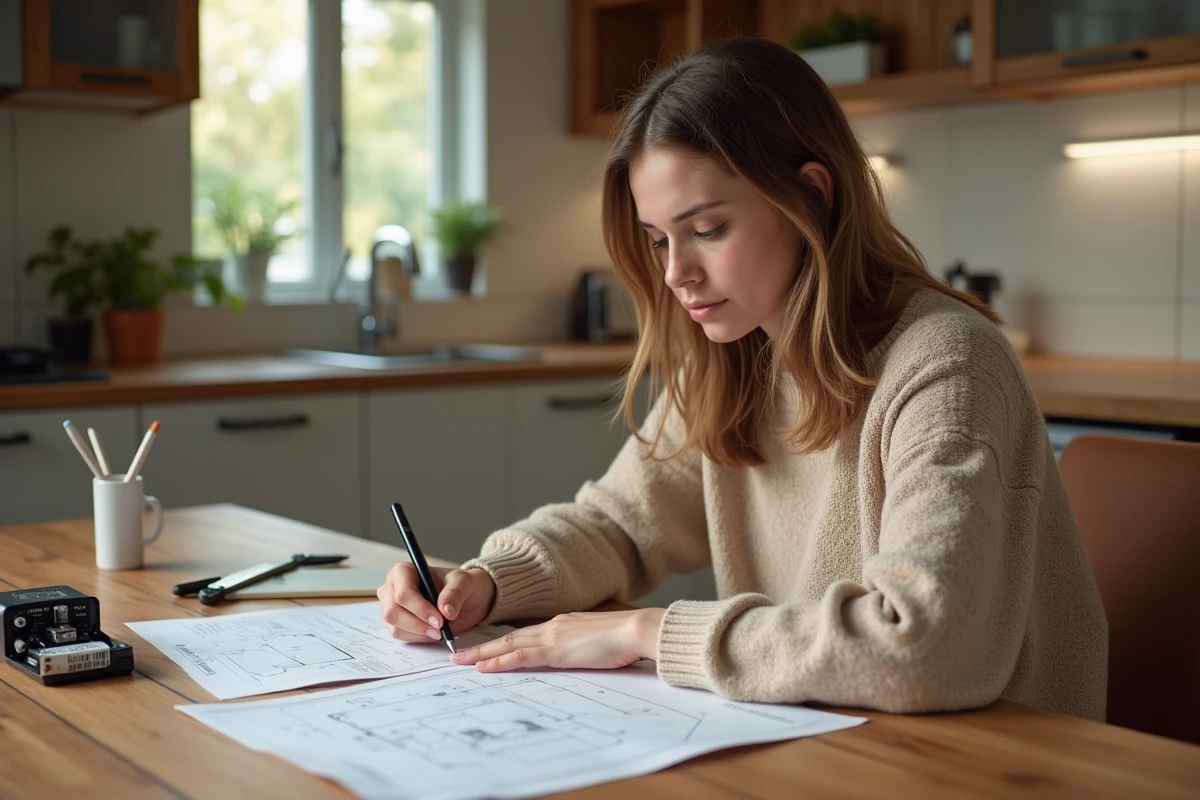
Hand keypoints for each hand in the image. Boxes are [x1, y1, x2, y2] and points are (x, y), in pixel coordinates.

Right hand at [378, 563, 495, 642]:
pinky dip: (418, 638)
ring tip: (439, 631)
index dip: (420, 609)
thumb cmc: (461, 585)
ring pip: (395, 627)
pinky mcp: (395, 623)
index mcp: (404, 571)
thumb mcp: (464, 582)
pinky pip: (400, 636)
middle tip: (440, 629)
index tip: (439, 620)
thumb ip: (455, 593)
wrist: (466, 598)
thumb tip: (446, 610)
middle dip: (418, 624)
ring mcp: (391, 607)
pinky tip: (432, 632)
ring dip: (419, 633)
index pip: (403, 593)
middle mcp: (392, 588)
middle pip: (393, 612)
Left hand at [449, 608, 665, 671]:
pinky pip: (520, 656)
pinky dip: (499, 661)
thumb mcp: (599, 642)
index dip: (503, 642)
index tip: (487, 649)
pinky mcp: (555, 649)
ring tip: (460, 661)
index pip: (525, 634)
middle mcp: (553, 626)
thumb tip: (579, 656)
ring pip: (508, 645)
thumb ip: (583, 646)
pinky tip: (483, 668)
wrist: (637, 630)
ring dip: (482, 654)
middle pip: (509, 637)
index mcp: (563, 624)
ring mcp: (552, 636)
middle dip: (483, 647)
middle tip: (458, 654)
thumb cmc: (626, 638)